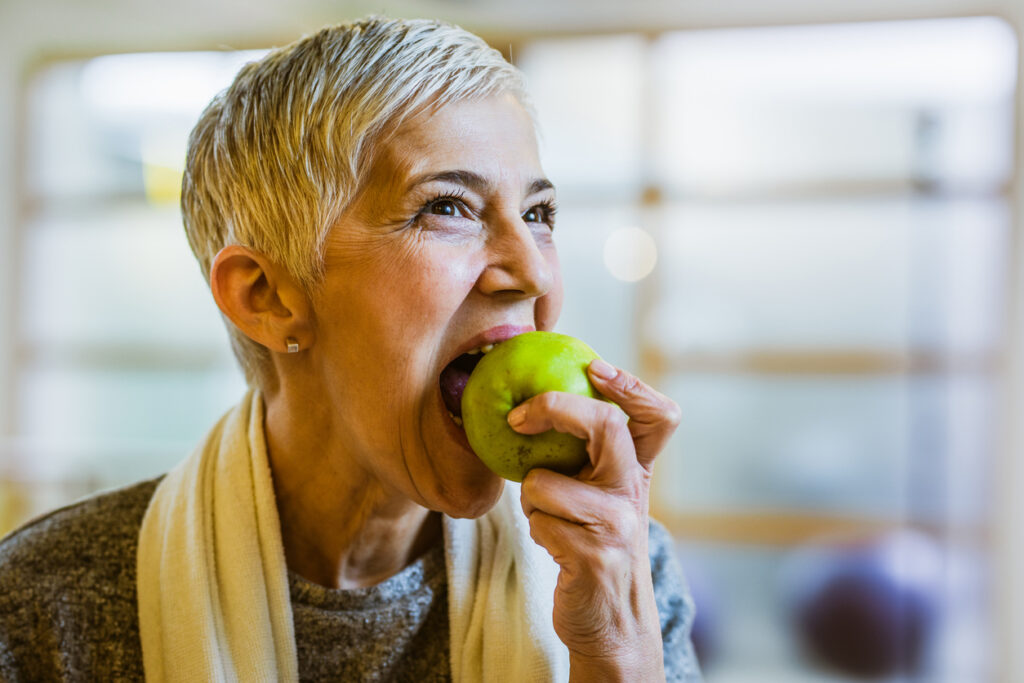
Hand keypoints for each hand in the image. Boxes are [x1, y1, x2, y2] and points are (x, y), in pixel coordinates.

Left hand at [508, 358, 680, 681]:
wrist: (611, 624)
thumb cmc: (592, 548)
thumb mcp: (602, 500)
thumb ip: (587, 459)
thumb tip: (532, 406)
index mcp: (637, 473)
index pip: (659, 416)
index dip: (631, 385)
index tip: (594, 366)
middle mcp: (632, 492)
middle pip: (607, 424)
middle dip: (556, 409)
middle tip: (519, 417)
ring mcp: (617, 524)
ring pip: (545, 481)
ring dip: (531, 500)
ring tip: (550, 520)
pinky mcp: (592, 554)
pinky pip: (536, 519)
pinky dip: (533, 529)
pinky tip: (555, 547)